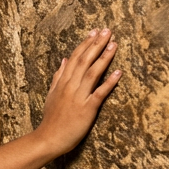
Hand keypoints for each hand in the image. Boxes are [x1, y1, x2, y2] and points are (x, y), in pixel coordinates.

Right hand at [34, 28, 120, 155]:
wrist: (49, 138)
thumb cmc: (51, 118)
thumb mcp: (52, 94)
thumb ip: (58, 77)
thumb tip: (64, 60)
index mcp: (63, 82)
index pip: (75, 57)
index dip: (85, 43)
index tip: (94, 31)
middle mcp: (70, 86)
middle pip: (84, 61)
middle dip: (96, 44)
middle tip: (107, 30)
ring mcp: (79, 96)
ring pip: (92, 73)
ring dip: (103, 57)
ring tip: (114, 44)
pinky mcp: (87, 108)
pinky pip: (100, 93)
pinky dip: (109, 82)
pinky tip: (118, 72)